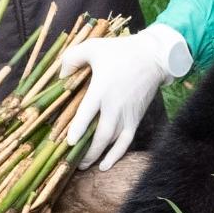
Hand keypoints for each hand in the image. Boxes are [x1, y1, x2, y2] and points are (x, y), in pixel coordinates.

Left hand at [59, 23, 190, 170]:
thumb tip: (60, 75)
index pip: (87, 113)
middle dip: (86, 151)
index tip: (68, 142)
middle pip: (100, 135)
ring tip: (84, 165)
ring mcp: (127, 115)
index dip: (78, 129)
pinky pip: (126, 142)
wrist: (153, 57)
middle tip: (72, 160)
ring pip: (111, 142)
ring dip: (97, 155)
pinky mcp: (136, 119)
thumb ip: (72, 58)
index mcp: (102, 89)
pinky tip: (105, 165)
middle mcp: (115, 106)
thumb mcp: (93, 47)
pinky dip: (116, 155)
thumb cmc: (120, 51)